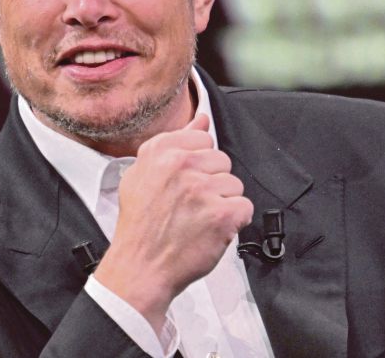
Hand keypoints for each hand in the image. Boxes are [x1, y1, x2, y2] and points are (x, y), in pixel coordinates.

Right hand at [93, 113, 252, 333]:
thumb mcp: (141, 174)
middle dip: (212, 183)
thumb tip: (202, 120)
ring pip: (234, 185)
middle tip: (189, 205)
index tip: (186, 181)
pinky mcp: (221, 215)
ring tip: (198, 218)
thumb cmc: (140, 223)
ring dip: (222, 203)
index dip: (197, 163)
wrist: (140, 265)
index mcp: (161, 152)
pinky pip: (244, 208)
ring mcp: (203, 190)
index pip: (202, 139)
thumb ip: (173, 143)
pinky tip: (210, 229)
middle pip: (222, 161)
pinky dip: (232, 222)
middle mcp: (181, 166)